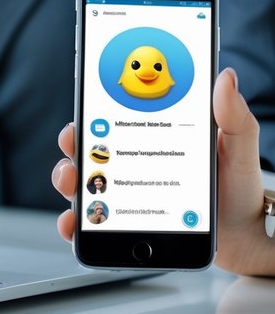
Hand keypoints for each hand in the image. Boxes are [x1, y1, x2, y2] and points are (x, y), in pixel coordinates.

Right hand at [51, 67, 273, 275]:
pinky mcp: (123, 224)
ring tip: (73, 182)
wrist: (246, 236)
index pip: (115, 118)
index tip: (86, 104)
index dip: (93, 108)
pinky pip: (90, 224)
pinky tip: (75, 224)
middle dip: (72, 141)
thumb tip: (225, 77)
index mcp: (154, 138)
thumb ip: (233, 116)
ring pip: (82, 182)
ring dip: (67, 179)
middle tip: (74, 142)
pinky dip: (75, 225)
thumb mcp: (239, 148)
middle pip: (88, 147)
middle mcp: (132, 164)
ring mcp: (125, 194)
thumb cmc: (239, 188)